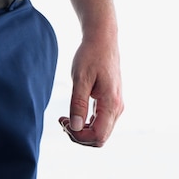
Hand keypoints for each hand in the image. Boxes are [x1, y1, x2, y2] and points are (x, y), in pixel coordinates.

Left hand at [56, 29, 121, 146]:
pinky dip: (86, 124)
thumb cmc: (91, 55)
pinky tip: (73, 115)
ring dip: (82, 130)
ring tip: (65, 118)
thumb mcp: (80, 78)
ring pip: (101, 132)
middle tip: (62, 121)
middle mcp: (117, 108)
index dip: (79, 136)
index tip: (63, 122)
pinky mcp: (111, 102)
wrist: (102, 39)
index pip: (98, 136)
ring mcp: (116, 106)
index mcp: (111, 104)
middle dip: (79, 135)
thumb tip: (74, 127)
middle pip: (100, 138)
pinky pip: (100, 122)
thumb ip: (78, 104)